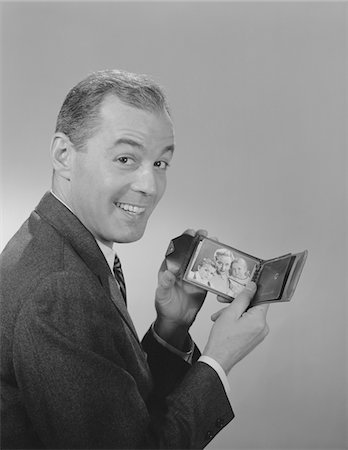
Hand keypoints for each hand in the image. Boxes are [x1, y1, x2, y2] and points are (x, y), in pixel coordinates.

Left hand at [154, 229, 207, 348]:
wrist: (176, 320)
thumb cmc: (165, 307)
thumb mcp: (162, 295)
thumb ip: (164, 284)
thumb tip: (168, 273)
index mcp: (169, 269)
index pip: (176, 250)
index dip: (183, 240)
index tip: (189, 233)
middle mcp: (181, 270)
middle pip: (190, 251)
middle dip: (197, 241)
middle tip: (204, 233)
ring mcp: (192, 276)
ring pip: (200, 259)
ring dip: (207, 250)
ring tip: (215, 242)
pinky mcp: (201, 283)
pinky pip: (209, 273)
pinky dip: (215, 266)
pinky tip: (221, 260)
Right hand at [203, 281, 268, 373]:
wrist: (218, 360)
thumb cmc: (222, 340)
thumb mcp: (230, 313)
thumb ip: (243, 298)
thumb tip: (252, 287)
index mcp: (259, 320)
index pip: (262, 298)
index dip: (252, 292)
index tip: (244, 289)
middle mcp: (262, 328)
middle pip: (252, 307)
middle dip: (237, 304)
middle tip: (224, 303)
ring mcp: (259, 334)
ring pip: (247, 315)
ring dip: (234, 313)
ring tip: (220, 317)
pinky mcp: (254, 338)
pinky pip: (247, 323)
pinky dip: (236, 320)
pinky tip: (224, 322)